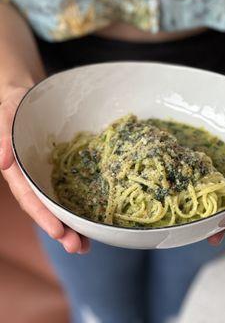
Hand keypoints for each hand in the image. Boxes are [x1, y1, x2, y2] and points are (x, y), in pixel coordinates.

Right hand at [0, 86, 89, 253]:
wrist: (29, 100)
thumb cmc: (15, 108)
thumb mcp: (6, 118)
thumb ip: (3, 139)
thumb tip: (2, 162)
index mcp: (19, 172)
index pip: (30, 199)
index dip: (43, 216)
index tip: (58, 232)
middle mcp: (33, 179)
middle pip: (46, 209)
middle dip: (61, 231)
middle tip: (78, 248)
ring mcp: (47, 176)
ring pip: (59, 205)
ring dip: (72, 226)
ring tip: (87, 245)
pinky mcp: (61, 170)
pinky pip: (70, 190)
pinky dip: (80, 206)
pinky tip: (92, 220)